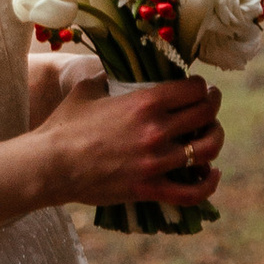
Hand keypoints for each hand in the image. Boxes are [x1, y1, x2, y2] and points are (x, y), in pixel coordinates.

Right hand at [29, 68, 221, 212]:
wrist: (49, 165)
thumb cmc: (64, 125)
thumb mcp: (88, 90)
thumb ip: (112, 79)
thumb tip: (121, 72)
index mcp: (144, 102)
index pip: (194, 89)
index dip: (200, 86)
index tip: (197, 88)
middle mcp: (156, 129)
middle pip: (206, 114)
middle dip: (211, 107)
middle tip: (209, 107)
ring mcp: (155, 162)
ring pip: (206, 149)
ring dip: (214, 139)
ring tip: (209, 136)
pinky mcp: (149, 189)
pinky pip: (192, 192)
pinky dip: (208, 183)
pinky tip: (211, 173)